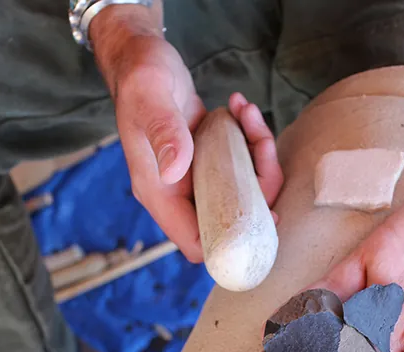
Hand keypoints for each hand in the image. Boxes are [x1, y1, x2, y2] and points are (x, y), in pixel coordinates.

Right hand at [91, 12, 281, 261]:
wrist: (140, 57)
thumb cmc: (140, 76)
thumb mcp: (149, 97)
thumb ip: (163, 132)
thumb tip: (175, 169)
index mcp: (158, 192)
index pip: (196, 242)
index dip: (232, 240)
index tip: (264, 215)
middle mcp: (177, 191)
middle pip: (229, 218)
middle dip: (258, 189)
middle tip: (263, 148)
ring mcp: (194, 176)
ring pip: (242, 189)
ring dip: (258, 156)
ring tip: (249, 115)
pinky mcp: (208, 159)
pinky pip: (241, 164)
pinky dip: (251, 139)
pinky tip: (241, 109)